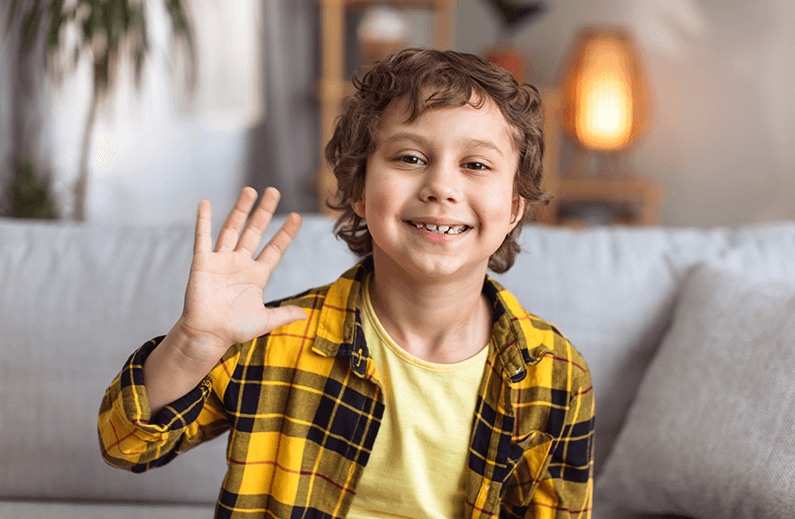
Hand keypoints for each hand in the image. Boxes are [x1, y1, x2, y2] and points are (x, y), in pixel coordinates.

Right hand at [175, 186, 304, 363]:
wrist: (207, 335)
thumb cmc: (234, 329)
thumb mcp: (265, 321)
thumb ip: (284, 314)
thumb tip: (305, 314)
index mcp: (256, 275)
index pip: (275, 249)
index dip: (286, 233)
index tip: (297, 217)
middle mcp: (240, 263)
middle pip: (255, 231)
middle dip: (264, 211)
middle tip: (274, 190)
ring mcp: (221, 261)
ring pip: (232, 228)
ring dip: (241, 209)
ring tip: (250, 190)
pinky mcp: (203, 262)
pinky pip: (203, 238)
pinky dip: (203, 220)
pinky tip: (205, 203)